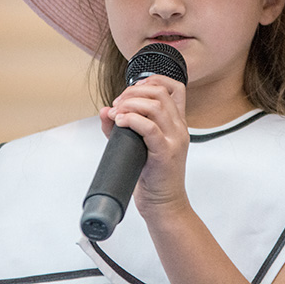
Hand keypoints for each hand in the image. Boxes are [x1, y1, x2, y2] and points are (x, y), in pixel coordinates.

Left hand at [99, 75, 188, 216]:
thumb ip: (121, 126)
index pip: (174, 87)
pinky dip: (131, 120)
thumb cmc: (152, 177)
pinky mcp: (166, 154)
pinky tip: (120, 122)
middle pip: (160, 92)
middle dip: (133, 92)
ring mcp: (175, 140)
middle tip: (117, 104)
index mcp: (176, 123)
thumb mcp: (137, 145)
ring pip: (155, 106)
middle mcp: (179, 128)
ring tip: (116, 113)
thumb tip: (105, 111)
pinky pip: (149, 128)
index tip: (130, 90)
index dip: (151, 80)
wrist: (164, 205)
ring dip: (130, 104)